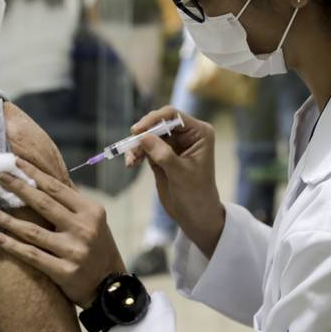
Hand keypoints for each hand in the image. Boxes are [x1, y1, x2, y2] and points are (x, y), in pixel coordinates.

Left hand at [0, 159, 124, 308]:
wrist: (109, 286)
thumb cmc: (97, 248)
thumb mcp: (93, 221)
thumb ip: (72, 202)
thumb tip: (48, 177)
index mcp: (91, 211)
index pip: (57, 188)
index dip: (35, 174)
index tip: (16, 162)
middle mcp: (83, 228)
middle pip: (44, 204)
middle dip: (19, 188)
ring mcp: (74, 250)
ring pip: (33, 231)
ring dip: (7, 219)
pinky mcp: (64, 271)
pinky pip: (32, 255)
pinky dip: (13, 245)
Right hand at [125, 106, 224, 257]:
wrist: (195, 215)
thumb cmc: (196, 194)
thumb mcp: (180, 174)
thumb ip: (163, 154)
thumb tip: (143, 136)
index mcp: (199, 133)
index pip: (173, 116)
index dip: (154, 119)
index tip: (137, 131)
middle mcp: (187, 135)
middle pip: (158, 123)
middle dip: (143, 134)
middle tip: (131, 149)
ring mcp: (173, 144)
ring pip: (149, 135)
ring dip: (136, 146)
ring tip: (131, 161)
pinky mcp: (162, 155)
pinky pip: (145, 147)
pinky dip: (136, 153)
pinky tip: (131, 163)